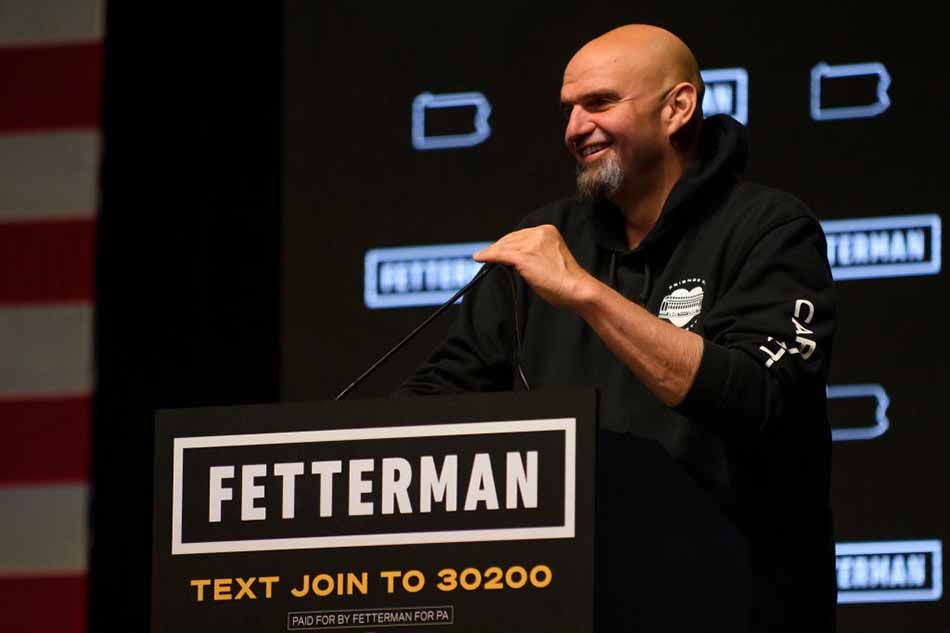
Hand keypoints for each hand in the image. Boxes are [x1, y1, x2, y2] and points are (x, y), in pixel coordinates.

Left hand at [473, 225, 594, 307]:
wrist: (577, 288)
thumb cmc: (566, 279)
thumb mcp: (551, 257)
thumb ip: (534, 252)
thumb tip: (512, 258)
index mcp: (548, 231)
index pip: (520, 235)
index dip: (506, 243)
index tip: (497, 250)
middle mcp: (540, 233)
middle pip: (510, 238)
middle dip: (497, 247)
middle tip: (486, 255)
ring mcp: (532, 244)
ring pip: (504, 246)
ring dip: (491, 252)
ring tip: (481, 257)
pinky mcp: (525, 256)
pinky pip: (501, 254)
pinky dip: (488, 256)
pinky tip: (480, 258)